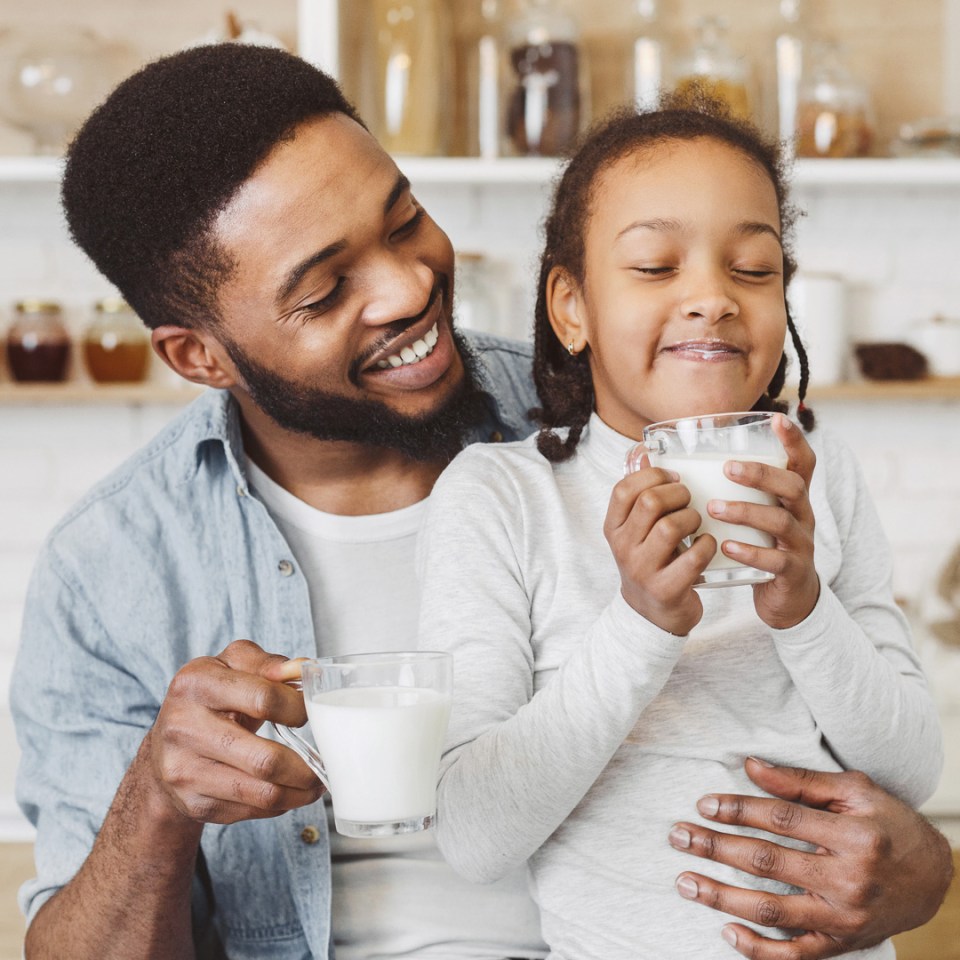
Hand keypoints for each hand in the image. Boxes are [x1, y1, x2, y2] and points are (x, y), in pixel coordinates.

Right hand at [145, 639, 323, 825]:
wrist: (166, 742)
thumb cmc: (210, 698)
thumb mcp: (233, 666)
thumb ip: (270, 664)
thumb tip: (305, 670)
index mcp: (196, 682)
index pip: (264, 699)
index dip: (298, 708)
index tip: (310, 714)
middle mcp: (183, 727)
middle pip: (265, 760)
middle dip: (305, 767)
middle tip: (323, 765)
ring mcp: (183, 770)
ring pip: (262, 793)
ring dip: (299, 792)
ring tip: (314, 783)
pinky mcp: (192, 802)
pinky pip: (250, 812)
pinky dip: (278, 805)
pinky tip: (287, 792)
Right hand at [604, 457, 712, 634]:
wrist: (650, 615)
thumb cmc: (650, 561)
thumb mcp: (635, 530)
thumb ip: (639, 495)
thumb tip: (644, 453)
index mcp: (613, 527)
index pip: (624, 489)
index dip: (653, 475)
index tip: (673, 478)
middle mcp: (623, 547)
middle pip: (650, 502)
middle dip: (679, 494)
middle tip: (690, 499)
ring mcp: (642, 570)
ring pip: (671, 527)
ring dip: (693, 518)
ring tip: (698, 523)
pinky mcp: (666, 589)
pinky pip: (694, 557)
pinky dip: (708, 545)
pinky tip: (708, 544)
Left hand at [668, 758, 953, 958]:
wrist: (935, 877)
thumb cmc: (889, 823)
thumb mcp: (855, 790)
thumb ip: (800, 781)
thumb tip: (749, 765)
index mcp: (854, 834)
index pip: (781, 820)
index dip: (738, 810)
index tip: (704, 804)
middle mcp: (849, 879)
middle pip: (767, 863)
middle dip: (716, 848)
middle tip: (678, 837)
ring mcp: (844, 917)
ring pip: (771, 910)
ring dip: (721, 897)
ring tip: (685, 882)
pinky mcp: (842, 943)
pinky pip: (795, 954)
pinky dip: (759, 949)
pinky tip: (726, 931)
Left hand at [707, 414, 819, 627]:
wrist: (786, 598)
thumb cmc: (761, 545)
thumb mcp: (756, 514)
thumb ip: (734, 490)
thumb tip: (677, 463)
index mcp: (793, 497)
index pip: (803, 462)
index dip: (794, 440)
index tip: (777, 419)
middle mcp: (802, 515)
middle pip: (793, 486)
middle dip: (761, 474)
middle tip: (727, 468)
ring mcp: (800, 544)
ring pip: (781, 522)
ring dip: (747, 512)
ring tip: (714, 508)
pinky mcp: (793, 572)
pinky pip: (776, 560)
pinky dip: (751, 553)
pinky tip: (727, 547)